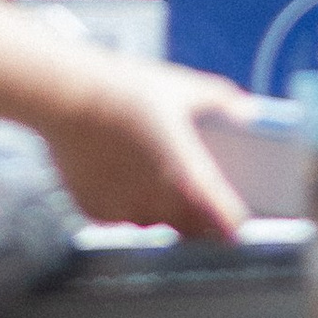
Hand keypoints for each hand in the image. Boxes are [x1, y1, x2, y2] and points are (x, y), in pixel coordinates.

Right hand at [39, 57, 248, 238]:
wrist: (67, 96)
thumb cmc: (127, 89)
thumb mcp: (180, 87)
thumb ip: (220, 101)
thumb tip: (249, 111)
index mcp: (189, 178)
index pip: (225, 220)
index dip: (233, 222)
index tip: (236, 221)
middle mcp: (159, 204)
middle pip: (190, 230)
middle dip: (198, 220)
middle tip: (197, 198)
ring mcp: (125, 211)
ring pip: (153, 222)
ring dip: (160, 209)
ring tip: (152, 174)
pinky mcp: (96, 212)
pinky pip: (119, 215)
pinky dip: (123, 201)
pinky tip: (117, 171)